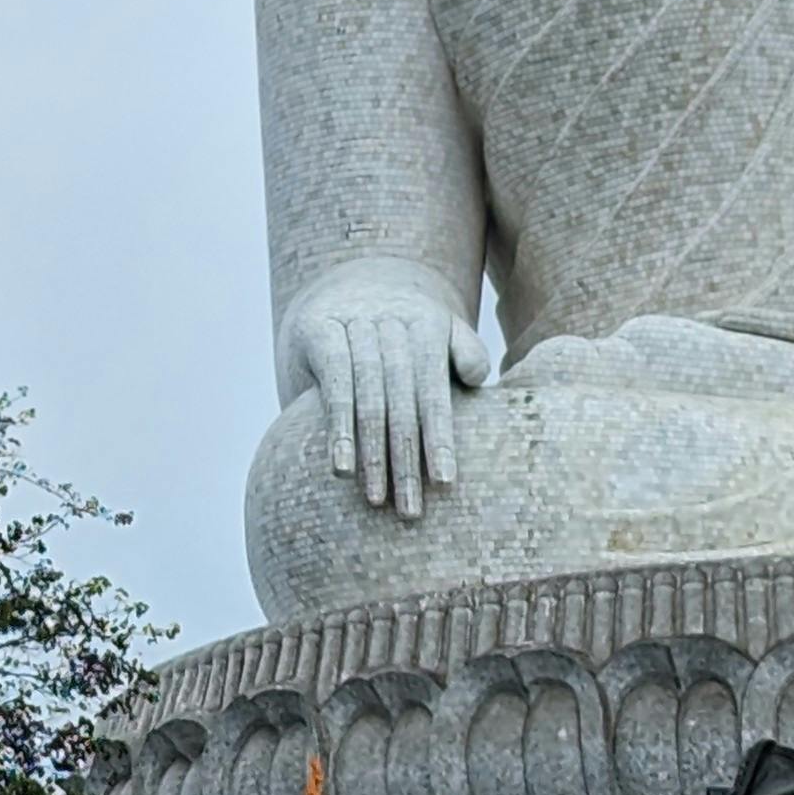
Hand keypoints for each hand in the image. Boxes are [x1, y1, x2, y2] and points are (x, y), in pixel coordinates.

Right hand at [285, 271, 491, 518]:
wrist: (346, 284)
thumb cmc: (403, 332)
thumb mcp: (437, 333)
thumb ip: (464, 352)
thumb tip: (475, 377)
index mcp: (427, 323)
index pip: (433, 387)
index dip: (439, 435)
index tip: (445, 483)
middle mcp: (390, 319)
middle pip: (401, 397)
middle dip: (406, 457)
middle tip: (411, 510)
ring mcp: (351, 323)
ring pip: (366, 395)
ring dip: (372, 452)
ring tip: (376, 499)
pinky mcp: (318, 330)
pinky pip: (332, 384)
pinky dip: (338, 428)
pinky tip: (342, 468)